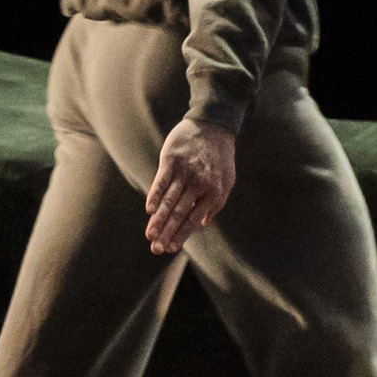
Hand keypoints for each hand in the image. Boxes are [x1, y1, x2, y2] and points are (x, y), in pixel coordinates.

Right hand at [144, 116, 236, 255]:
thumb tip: (203, 223)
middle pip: (180, 213)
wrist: (214, 126)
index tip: (170, 248)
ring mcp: (185, 172)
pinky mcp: (172, 160)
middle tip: (156, 250)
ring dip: (159, 220)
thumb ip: (215, 203)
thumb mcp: (227, 181)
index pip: (193, 218)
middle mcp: (200, 184)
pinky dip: (155, 196)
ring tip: (150, 236)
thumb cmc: (219, 158)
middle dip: (167, 233)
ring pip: (170, 200)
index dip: (181, 234)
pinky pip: (162, 181)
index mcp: (214, 192)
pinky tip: (150, 210)